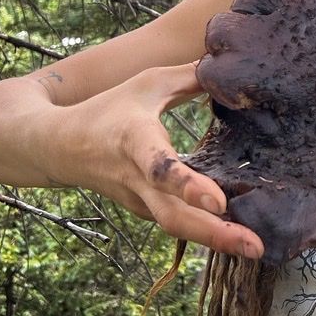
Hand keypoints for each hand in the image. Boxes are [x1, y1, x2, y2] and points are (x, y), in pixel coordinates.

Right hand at [57, 62, 263, 258]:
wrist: (60, 147)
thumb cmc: (109, 109)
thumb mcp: (148, 83)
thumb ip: (191, 76)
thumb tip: (234, 66)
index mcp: (136, 142)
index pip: (161, 169)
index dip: (189, 187)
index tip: (219, 202)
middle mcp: (137, 180)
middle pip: (173, 217)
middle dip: (215, 235)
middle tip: (255, 248)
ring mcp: (139, 202)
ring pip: (177, 227)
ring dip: (215, 241)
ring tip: (255, 249)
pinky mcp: (146, 212)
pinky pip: (179, 225)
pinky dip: (207, 233)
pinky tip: (238, 236)